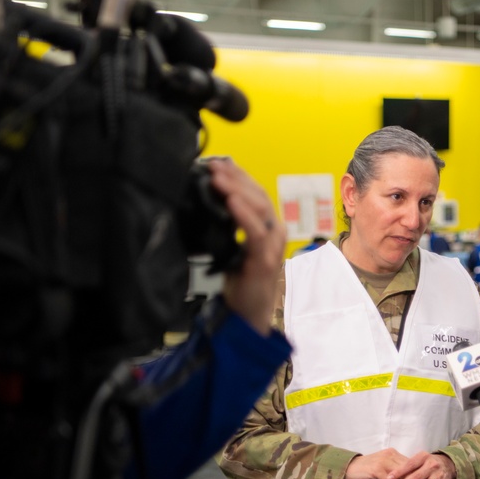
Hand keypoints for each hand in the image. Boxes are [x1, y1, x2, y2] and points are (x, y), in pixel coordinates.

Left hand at [207, 158, 285, 335]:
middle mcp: (273, 232)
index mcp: (266, 226)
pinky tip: (230, 202)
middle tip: (214, 166)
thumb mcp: (231, 246)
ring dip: (237, 190)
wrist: (247, 315)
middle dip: (236, 178)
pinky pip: (256, 232)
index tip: (217, 163)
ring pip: (260, 208)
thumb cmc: (240, 282)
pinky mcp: (265, 259)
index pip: (255, 193)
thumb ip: (226, 225)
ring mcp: (272, 245)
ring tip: (219, 179)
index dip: (238, 176)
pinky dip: (244, 214)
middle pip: (259, 195)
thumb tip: (207, 201)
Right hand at [345, 448, 409, 478]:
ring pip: (400, 474)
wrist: (349, 469)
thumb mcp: (385, 471)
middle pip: (408, 468)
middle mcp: (390, 454)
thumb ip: (397, 474)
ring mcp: (383, 461)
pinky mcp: (376, 469)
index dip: (418, 474)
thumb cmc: (368, 472)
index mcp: (393, 453)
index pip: (410, 463)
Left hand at [385, 451, 455, 478]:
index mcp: (424, 457)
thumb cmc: (427, 463)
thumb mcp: (420, 459)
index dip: (399, 472)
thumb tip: (391, 477)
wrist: (448, 465)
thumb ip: (408, 466)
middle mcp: (432, 466)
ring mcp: (438, 477)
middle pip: (416, 477)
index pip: (410, 464)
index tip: (388, 478)